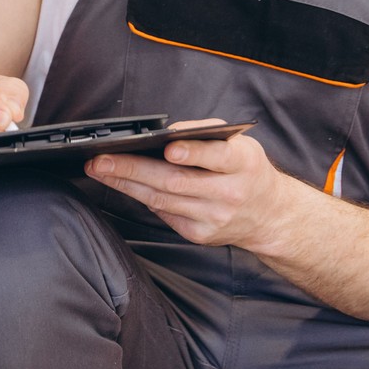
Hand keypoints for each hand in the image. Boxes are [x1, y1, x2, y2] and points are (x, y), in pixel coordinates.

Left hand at [83, 120, 300, 249]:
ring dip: (125, 184)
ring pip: (162, 200)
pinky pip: (163, 213)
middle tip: (101, 160)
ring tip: (99, 170)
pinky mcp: (200, 235)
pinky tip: (122, 186)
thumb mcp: (238, 144)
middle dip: (133, 169)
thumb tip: (165, 134)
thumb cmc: (246, 171)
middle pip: (175, 182)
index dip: (193, 153)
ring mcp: (214, 218)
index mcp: (243, 164)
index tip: (169, 149)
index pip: (218, 157)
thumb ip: (205, 134)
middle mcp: (230, 193)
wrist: (268, 215)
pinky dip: (141, 197)